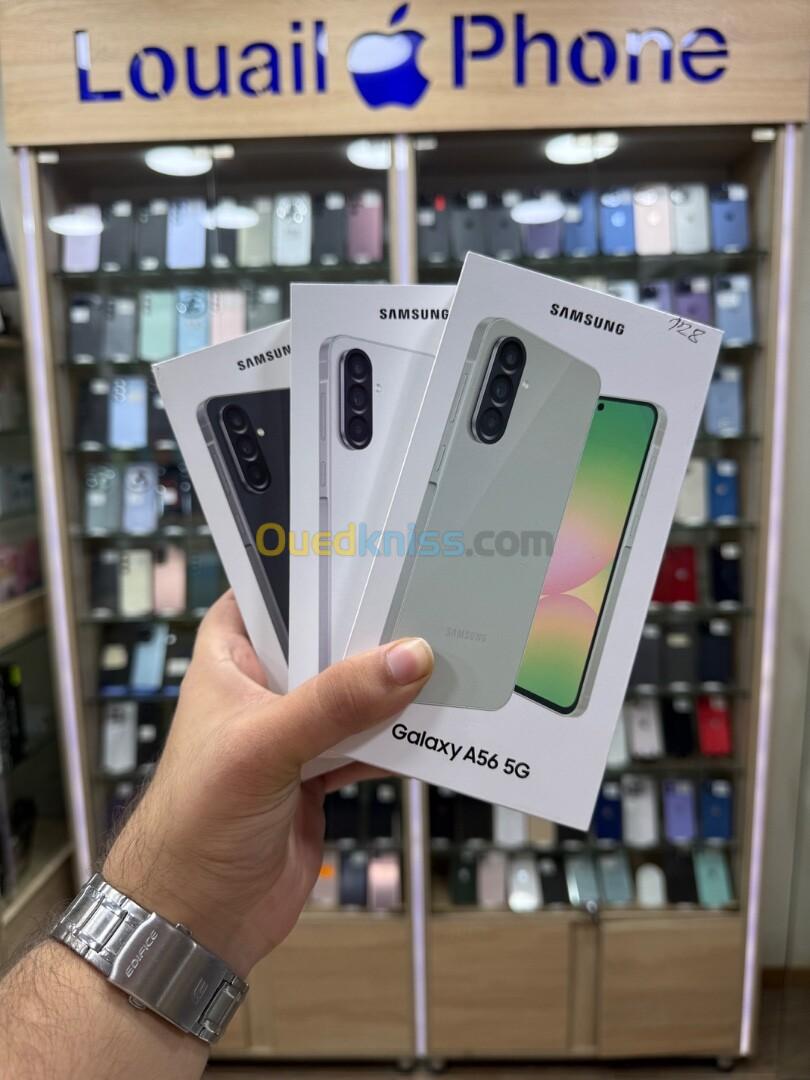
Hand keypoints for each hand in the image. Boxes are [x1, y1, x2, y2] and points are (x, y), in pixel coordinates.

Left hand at [102, 591, 432, 977]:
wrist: (196, 922)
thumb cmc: (195, 823)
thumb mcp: (262, 747)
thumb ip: (334, 702)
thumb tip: (408, 657)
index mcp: (230, 658)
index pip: (273, 590)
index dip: (320, 568)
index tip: (381, 549)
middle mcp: (262, 686)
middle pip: (327, 640)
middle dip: (375, 630)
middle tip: (435, 602)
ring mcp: (293, 731)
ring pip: (354, 692)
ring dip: (394, 686)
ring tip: (451, 657)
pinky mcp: (318, 773)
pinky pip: (369, 742)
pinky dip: (400, 737)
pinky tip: (437, 726)